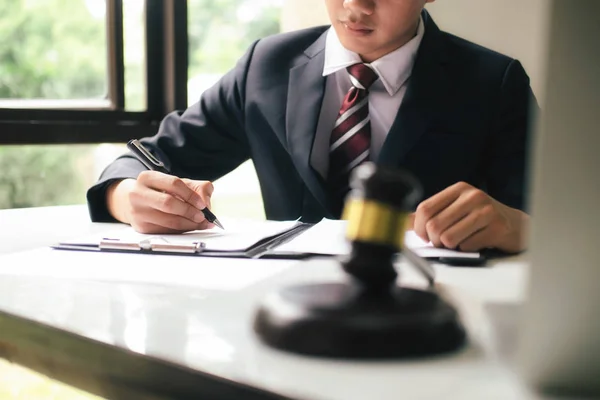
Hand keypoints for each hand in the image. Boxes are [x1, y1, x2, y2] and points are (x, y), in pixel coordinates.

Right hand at [106, 171, 214, 233]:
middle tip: (202, 216)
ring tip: (201, 223)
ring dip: (190, 224)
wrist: (134, 202)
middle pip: (169, 203)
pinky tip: (190, 227)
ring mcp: (138, 212)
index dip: (191, 195)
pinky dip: (182, 230)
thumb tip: (206, 201)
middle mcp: (138, 194)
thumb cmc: (160, 191)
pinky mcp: (142, 227)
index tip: (203, 204)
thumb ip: (197, 188)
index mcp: (148, 177)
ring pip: (169, 221)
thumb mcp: (177, 184)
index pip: (173, 184)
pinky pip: (167, 231)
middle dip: (190, 211)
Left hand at [409, 182, 528, 252]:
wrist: (516, 225)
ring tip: (460, 242)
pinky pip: (467, 246)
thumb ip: (431, 214)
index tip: (425, 236)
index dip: (419, 227)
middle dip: (435, 240)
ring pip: (449, 238)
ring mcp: (486, 211)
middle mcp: (472, 196)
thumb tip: (401, 221)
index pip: (425, 208)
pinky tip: (475, 242)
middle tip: (443, 242)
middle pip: (434, 225)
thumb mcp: (456, 209)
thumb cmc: (481, 219)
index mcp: (459, 189)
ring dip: (450, 246)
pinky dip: (466, 249)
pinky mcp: (496, 228)